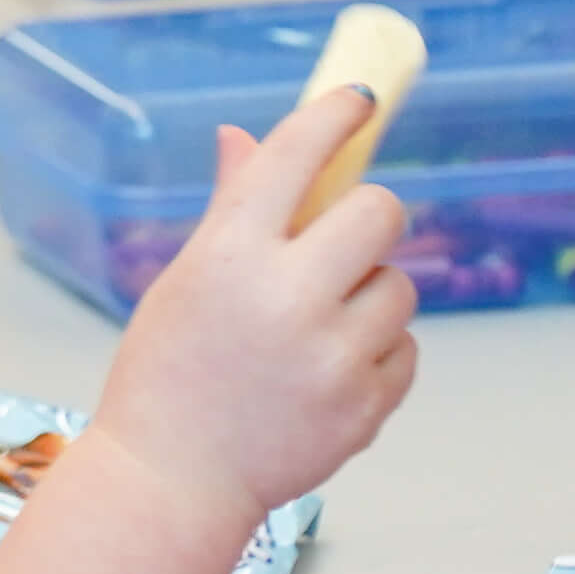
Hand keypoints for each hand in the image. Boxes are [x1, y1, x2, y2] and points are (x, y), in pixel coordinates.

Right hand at [82, 85, 424, 531]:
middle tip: (346, 235)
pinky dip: (377, 351)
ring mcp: (332, 356)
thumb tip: (247, 139)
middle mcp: (285, 297)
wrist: (174, 476)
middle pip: (379, 213)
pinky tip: (329, 372)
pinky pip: (405, 348)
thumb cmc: (168, 369)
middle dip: (370, 216)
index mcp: (228, 254)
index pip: (294, 157)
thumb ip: (232, 207)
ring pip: (399, 285)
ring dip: (371, 292)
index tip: (360, 97)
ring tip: (319, 327)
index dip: (333, 115)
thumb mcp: (186, 278)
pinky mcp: (365, 406)